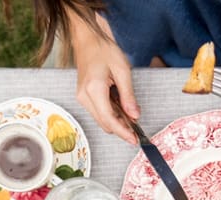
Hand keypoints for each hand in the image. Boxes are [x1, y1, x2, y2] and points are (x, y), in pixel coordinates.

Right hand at [70, 15, 139, 143]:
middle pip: (104, 123)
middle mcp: (84, 96)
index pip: (109, 119)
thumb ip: (129, 96)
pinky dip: (112, 114)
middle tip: (138, 131)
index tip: (135, 140)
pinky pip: (99, 112)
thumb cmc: (103, 49)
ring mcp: (82, 97)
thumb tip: (135, 115)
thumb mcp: (122, 71)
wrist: (88, 39)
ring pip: (101, 119)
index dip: (123, 132)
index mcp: (94, 89)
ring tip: (132, 117)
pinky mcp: (84, 96)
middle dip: (121, 128)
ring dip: (117, 121)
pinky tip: (122, 110)